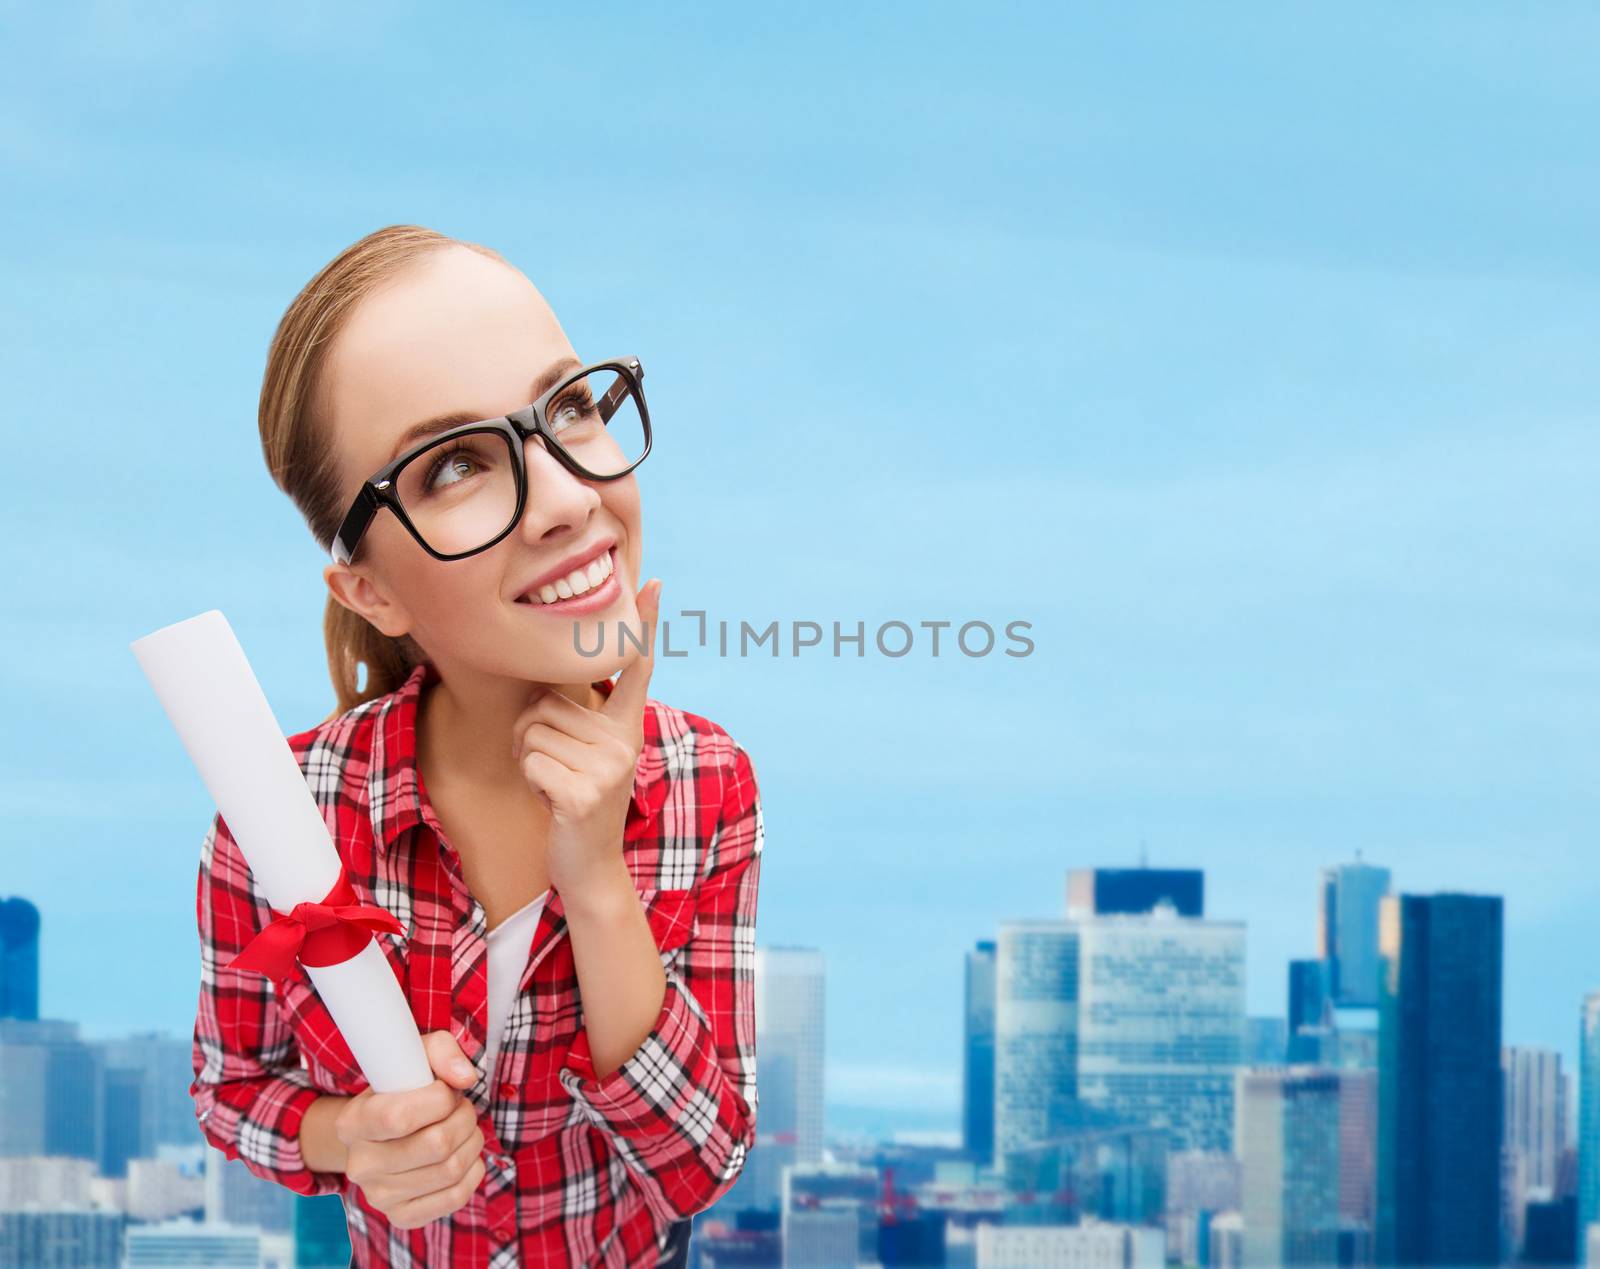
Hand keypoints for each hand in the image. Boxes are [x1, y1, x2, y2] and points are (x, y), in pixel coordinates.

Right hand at [335, 1030, 485, 1230]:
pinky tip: (464, 1153)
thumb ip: (441, 1051)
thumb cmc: (403, 1088)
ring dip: (472, 1141)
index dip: (440, 1099)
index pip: (400, 1117)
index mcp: (352, 1123)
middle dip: (464, 1117)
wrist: (383, 1134)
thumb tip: (465, 1079)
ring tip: (463, 1127)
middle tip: (461, 1107)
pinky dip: (473, 1171)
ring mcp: (379, 1196)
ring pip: (451, 1170)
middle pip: (436, 1145)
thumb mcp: (414, 1056)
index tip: (446, 1089)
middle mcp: (360, 1164)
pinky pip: (455, 1197)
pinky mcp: (402, 1215)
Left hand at [512, 577, 661, 897]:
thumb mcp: (583, 753)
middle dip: (532, 735)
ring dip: (528, 760)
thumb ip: (574, 718)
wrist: (589, 864)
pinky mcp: (584, 793)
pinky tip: (552, 802)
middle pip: (545, 704)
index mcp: (627, 726)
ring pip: (531, 733)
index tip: (654, 584)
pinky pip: (529, 762)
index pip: (636, 668)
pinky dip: (529, 782)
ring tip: (555, 784)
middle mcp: (624, 741)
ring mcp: (607, 768)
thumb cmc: (575, 799)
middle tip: (556, 766)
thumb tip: (543, 684)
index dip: (644, 624)